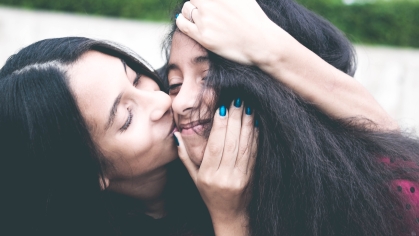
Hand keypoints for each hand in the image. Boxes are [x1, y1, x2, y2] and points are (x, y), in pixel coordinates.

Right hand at [174, 100, 257, 234]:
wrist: (230, 215)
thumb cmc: (209, 194)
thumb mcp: (194, 178)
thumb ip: (185, 157)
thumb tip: (177, 135)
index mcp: (208, 175)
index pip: (214, 146)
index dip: (219, 126)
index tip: (222, 108)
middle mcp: (224, 176)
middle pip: (231, 143)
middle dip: (235, 119)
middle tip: (237, 100)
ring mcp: (239, 177)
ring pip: (244, 146)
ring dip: (247, 124)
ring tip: (248, 107)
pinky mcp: (251, 176)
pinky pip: (253, 153)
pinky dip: (254, 137)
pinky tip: (255, 124)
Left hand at [176, 0, 281, 64]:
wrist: (261, 42)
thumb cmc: (255, 19)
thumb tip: (219, 0)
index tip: (204, 3)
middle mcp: (210, 4)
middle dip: (196, 3)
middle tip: (203, 10)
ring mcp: (205, 20)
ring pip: (186, 10)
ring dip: (190, 12)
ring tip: (198, 17)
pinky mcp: (203, 36)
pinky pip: (182, 24)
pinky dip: (181, 20)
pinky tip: (185, 21)